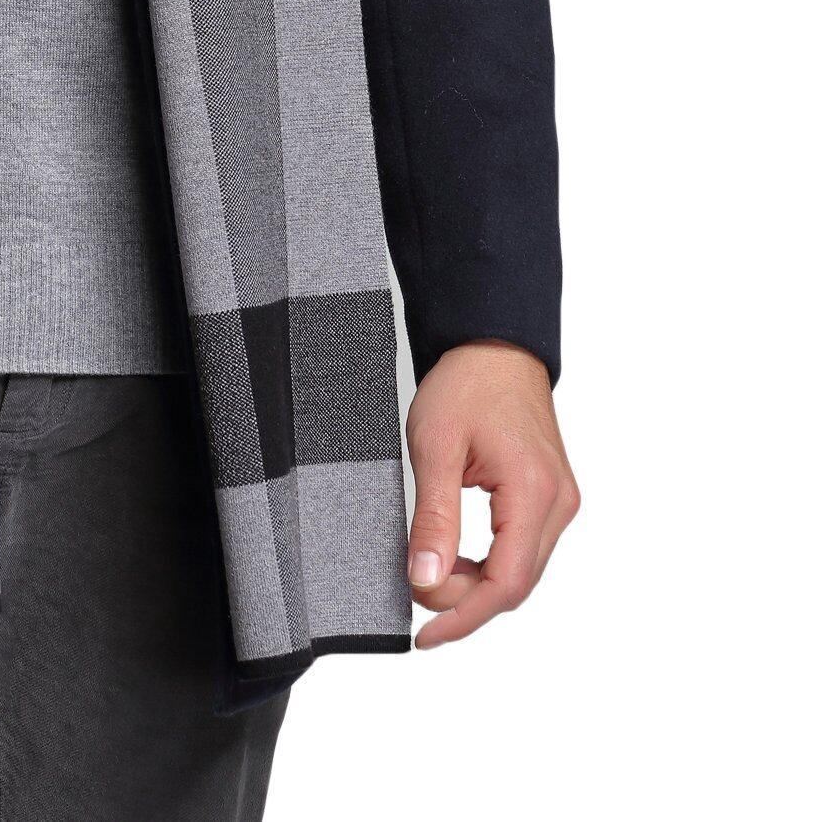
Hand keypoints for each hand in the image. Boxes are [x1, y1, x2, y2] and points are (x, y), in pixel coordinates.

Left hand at [405, 339, 578, 648]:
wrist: (494, 346)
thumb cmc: (467, 383)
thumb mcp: (435, 447)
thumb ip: (433, 519)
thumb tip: (426, 581)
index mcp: (534, 491)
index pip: (506, 583)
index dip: (464, 616)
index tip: (425, 632)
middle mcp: (558, 503)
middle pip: (517, 585)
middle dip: (467, 604)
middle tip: (418, 602)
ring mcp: (560, 501)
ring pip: (522, 572)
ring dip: (478, 587)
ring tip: (432, 580)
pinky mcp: (552, 497)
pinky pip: (524, 550)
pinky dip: (491, 566)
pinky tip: (459, 563)